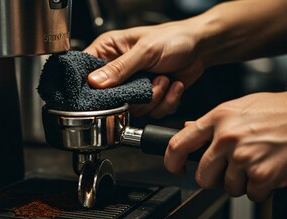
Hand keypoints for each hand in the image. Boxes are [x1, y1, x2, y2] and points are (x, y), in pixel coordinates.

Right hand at [83, 22, 205, 117]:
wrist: (201, 47)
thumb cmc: (174, 38)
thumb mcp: (145, 51)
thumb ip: (119, 68)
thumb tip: (94, 82)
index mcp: (108, 51)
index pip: (85, 73)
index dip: (90, 87)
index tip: (105, 93)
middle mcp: (116, 70)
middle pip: (109, 99)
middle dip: (133, 96)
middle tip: (148, 82)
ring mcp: (132, 86)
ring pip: (131, 109)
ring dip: (153, 98)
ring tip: (163, 79)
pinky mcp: (147, 97)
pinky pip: (150, 112)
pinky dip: (165, 102)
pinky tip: (172, 84)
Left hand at [164, 91, 286, 201]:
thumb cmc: (279, 111)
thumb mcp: (240, 107)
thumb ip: (213, 122)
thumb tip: (188, 128)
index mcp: (218, 118)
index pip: (178, 144)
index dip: (172, 162)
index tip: (176, 168)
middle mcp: (226, 137)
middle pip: (203, 176)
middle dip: (215, 178)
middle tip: (231, 170)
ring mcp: (243, 157)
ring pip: (228, 188)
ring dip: (242, 182)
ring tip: (257, 163)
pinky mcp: (262, 174)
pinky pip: (252, 194)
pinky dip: (261, 188)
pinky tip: (270, 170)